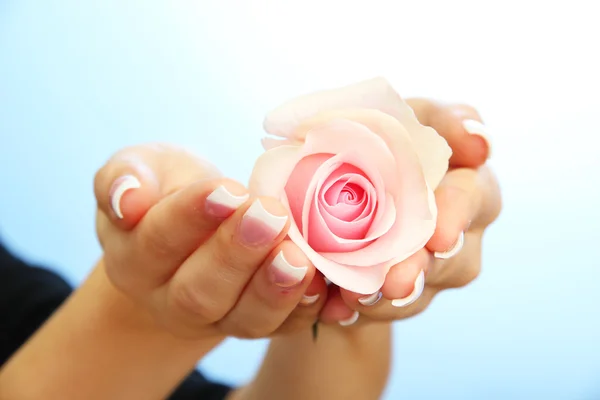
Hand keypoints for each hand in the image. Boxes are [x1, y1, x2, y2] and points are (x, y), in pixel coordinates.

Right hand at [94, 145, 327, 338]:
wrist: (188, 234)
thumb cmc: (165, 190)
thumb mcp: (138, 170)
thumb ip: (123, 178)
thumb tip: (127, 200)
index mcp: (136, 258)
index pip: (159, 239)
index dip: (192, 216)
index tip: (227, 190)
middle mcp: (171, 299)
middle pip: (200, 289)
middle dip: (238, 253)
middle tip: (271, 215)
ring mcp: (219, 318)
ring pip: (243, 318)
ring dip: (274, 289)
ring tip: (299, 257)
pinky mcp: (257, 323)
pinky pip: (282, 327)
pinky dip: (307, 310)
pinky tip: (326, 287)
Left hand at [318, 100, 501, 324]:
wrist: (335, 192)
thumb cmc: (378, 144)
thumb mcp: (402, 118)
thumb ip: (440, 119)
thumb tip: (478, 141)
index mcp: (465, 185)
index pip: (475, 197)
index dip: (459, 215)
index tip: (441, 236)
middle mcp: (456, 232)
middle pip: (453, 258)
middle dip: (422, 269)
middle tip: (398, 281)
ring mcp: (428, 270)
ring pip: (420, 291)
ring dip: (389, 298)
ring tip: (358, 296)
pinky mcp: (395, 296)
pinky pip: (382, 311)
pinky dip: (358, 310)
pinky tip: (338, 310)